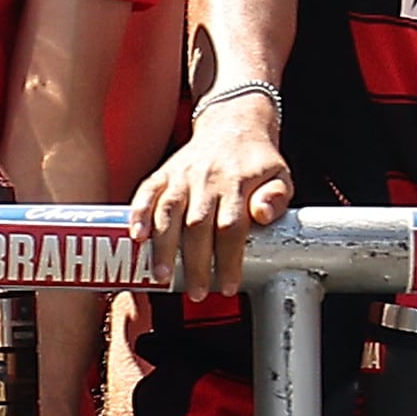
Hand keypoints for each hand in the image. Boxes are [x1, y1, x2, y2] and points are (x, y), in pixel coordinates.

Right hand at [134, 92, 295, 299]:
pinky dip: (138, 214)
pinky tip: (135, 237)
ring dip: (163, 246)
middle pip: (197, 225)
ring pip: (168, 212)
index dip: (228, 259)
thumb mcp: (281, 176)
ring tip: (161, 275)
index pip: (232, 226)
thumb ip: (276, 198)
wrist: (233, 122)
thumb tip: (263, 214)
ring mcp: (182, 175)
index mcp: (238, 183)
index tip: (228, 286)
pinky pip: (147, 193)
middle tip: (196, 293)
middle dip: (194, 263)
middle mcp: (207, 178)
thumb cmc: (257, 160)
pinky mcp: (164, 173)